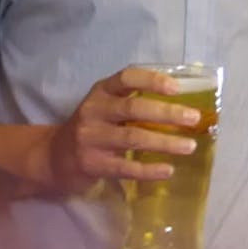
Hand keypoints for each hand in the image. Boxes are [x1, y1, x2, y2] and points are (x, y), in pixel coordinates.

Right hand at [42, 66, 202, 193]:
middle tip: (194, 118)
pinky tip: (167, 170)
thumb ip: (133, 103)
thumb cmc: (93, 128)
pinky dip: (149, 170)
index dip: (152, 80)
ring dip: (165, 142)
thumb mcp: (105, 107)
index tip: (177, 88)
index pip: (126, 78)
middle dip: (167, 113)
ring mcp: (90, 139)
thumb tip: (182, 106)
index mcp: (100, 92)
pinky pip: (125, 168)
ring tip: (189, 146)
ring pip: (133, 138)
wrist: (53, 158)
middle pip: (134, 109)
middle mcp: (93, 112)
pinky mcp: (91, 165)